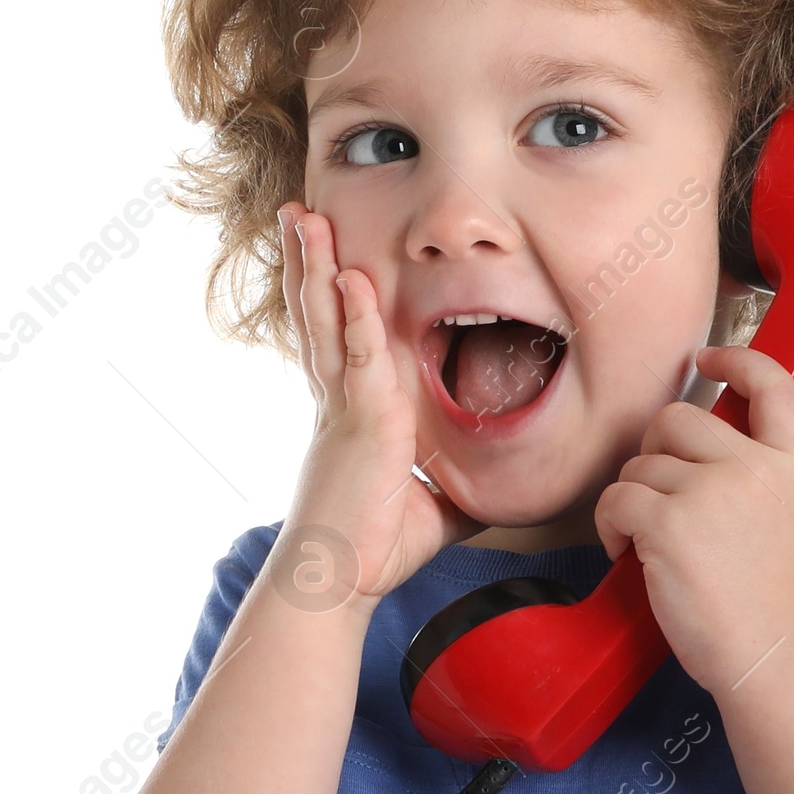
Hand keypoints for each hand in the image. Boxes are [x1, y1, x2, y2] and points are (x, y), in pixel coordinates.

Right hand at [272, 205, 483, 612]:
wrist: (336, 581)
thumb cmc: (375, 550)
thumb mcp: (432, 509)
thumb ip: (457, 487)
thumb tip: (494, 489)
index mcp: (351, 415)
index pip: (338, 340)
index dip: (329, 297)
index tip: (328, 257)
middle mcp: (339, 402)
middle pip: (318, 315)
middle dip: (308, 262)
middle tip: (300, 213)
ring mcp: (344, 408)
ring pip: (325, 321)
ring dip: (316, 266)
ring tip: (304, 216)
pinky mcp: (360, 423)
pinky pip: (357, 358)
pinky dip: (352, 316)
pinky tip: (348, 278)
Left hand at [594, 343, 793, 695]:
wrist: (769, 656)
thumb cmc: (768, 606)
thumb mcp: (784, 522)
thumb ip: (752, 477)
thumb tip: (691, 452)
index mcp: (789, 466)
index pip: (772, 386)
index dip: (738, 360)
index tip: (710, 357)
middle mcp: (752, 467)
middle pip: (679, 418)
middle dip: (655, 452)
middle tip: (657, 498)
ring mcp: (710, 490)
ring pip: (640, 462)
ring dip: (630, 499)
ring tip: (646, 544)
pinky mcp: (667, 520)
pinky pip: (614, 498)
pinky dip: (608, 526)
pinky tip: (624, 554)